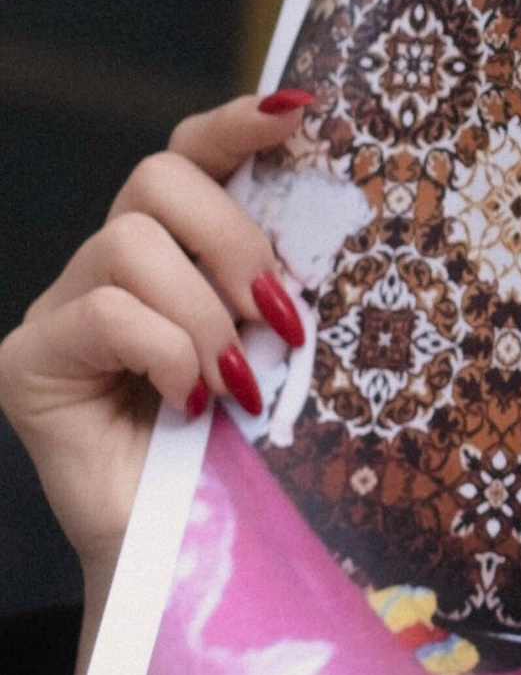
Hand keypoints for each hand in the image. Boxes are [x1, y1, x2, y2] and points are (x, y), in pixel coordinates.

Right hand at [0, 92, 303, 663]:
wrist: (194, 559)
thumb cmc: (248, 461)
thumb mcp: (280, 355)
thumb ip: (283, 287)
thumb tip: (335, 219)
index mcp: (171, 256)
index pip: (188, 157)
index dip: (237, 125)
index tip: (301, 114)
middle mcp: (105, 270)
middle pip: (157, 179)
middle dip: (232, 236)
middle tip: (277, 316)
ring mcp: (59, 313)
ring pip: (128, 244)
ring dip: (203, 314)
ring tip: (233, 385)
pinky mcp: (26, 364)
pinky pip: (102, 313)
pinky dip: (164, 352)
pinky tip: (187, 404)